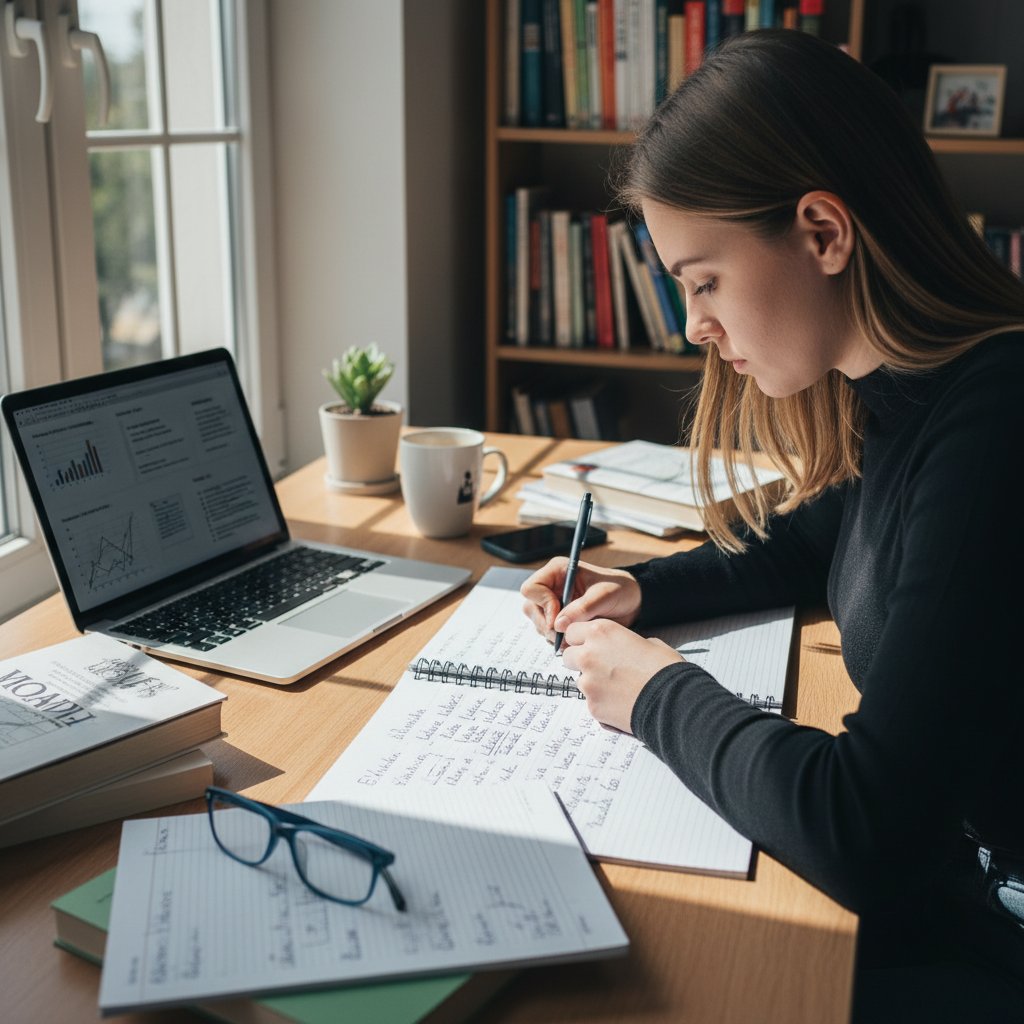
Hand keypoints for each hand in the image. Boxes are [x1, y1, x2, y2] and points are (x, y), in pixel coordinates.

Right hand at [520, 558, 641, 643]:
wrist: (632, 602)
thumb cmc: (620, 590)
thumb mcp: (603, 596)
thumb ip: (582, 609)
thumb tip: (558, 624)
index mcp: (558, 571)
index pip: (532, 588)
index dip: (542, 604)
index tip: (559, 618)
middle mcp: (551, 586)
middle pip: (530, 607)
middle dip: (545, 623)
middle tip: (564, 634)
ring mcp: (554, 603)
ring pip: (537, 621)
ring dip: (552, 633)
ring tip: (573, 636)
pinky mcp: (559, 618)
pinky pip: (547, 632)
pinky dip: (558, 639)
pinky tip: (574, 638)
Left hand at [561, 619, 681, 732]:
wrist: (674, 701)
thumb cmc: (665, 670)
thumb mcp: (647, 642)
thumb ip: (624, 643)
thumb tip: (622, 649)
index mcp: (601, 632)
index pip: (572, 631)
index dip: (580, 639)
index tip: (587, 645)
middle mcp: (588, 654)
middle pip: (568, 656)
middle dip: (580, 661)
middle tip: (600, 667)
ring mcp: (588, 682)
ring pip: (579, 680)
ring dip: (592, 682)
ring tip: (618, 687)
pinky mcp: (591, 705)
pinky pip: (591, 701)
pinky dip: (602, 701)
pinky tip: (622, 701)